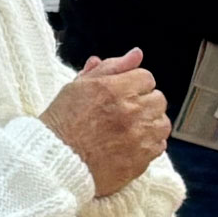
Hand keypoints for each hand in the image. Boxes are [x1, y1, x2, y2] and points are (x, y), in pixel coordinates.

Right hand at [40, 49, 170, 196]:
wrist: (55, 162)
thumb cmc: (62, 124)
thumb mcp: (78, 87)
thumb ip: (111, 67)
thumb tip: (136, 54)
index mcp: (114, 90)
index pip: (146, 77)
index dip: (132, 84)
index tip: (120, 94)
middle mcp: (130, 111)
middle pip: (158, 99)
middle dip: (143, 103)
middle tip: (122, 112)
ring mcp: (139, 136)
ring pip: (162, 122)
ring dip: (148, 123)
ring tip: (127, 129)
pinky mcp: (142, 158)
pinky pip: (159, 145)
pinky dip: (148, 144)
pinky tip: (128, 144)